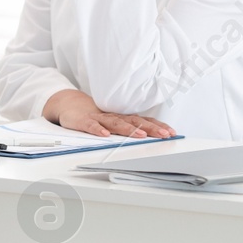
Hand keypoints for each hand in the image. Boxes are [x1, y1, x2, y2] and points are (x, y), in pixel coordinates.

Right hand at [42, 89, 173, 139]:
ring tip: (141, 135)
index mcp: (123, 117)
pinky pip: (92, 125)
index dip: (158, 126)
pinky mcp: (84, 121)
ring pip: (116, 123)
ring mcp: (99, 118)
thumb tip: (152, 137)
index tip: (172, 132)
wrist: (70, 105)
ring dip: (129, 129)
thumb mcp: (115, 122)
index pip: (144, 120)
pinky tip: (105, 135)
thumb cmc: (96, 116)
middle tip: (163, 135)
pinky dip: (98, 129)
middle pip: (134, 121)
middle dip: (150, 128)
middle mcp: (114, 116)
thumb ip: (129, 128)